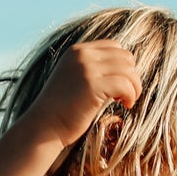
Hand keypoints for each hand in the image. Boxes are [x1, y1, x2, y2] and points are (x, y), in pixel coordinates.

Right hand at [22, 41, 142, 150]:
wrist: (43, 128)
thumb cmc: (60, 112)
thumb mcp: (73, 81)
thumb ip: (92, 71)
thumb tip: (121, 72)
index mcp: (77, 51)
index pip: (113, 47)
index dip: (123, 65)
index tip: (119, 85)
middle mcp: (83, 55)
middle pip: (124, 56)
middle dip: (131, 75)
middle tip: (126, 95)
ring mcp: (87, 69)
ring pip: (128, 69)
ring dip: (134, 86)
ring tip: (128, 101)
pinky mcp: (93, 85)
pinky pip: (125, 84)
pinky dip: (130, 95)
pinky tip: (125, 105)